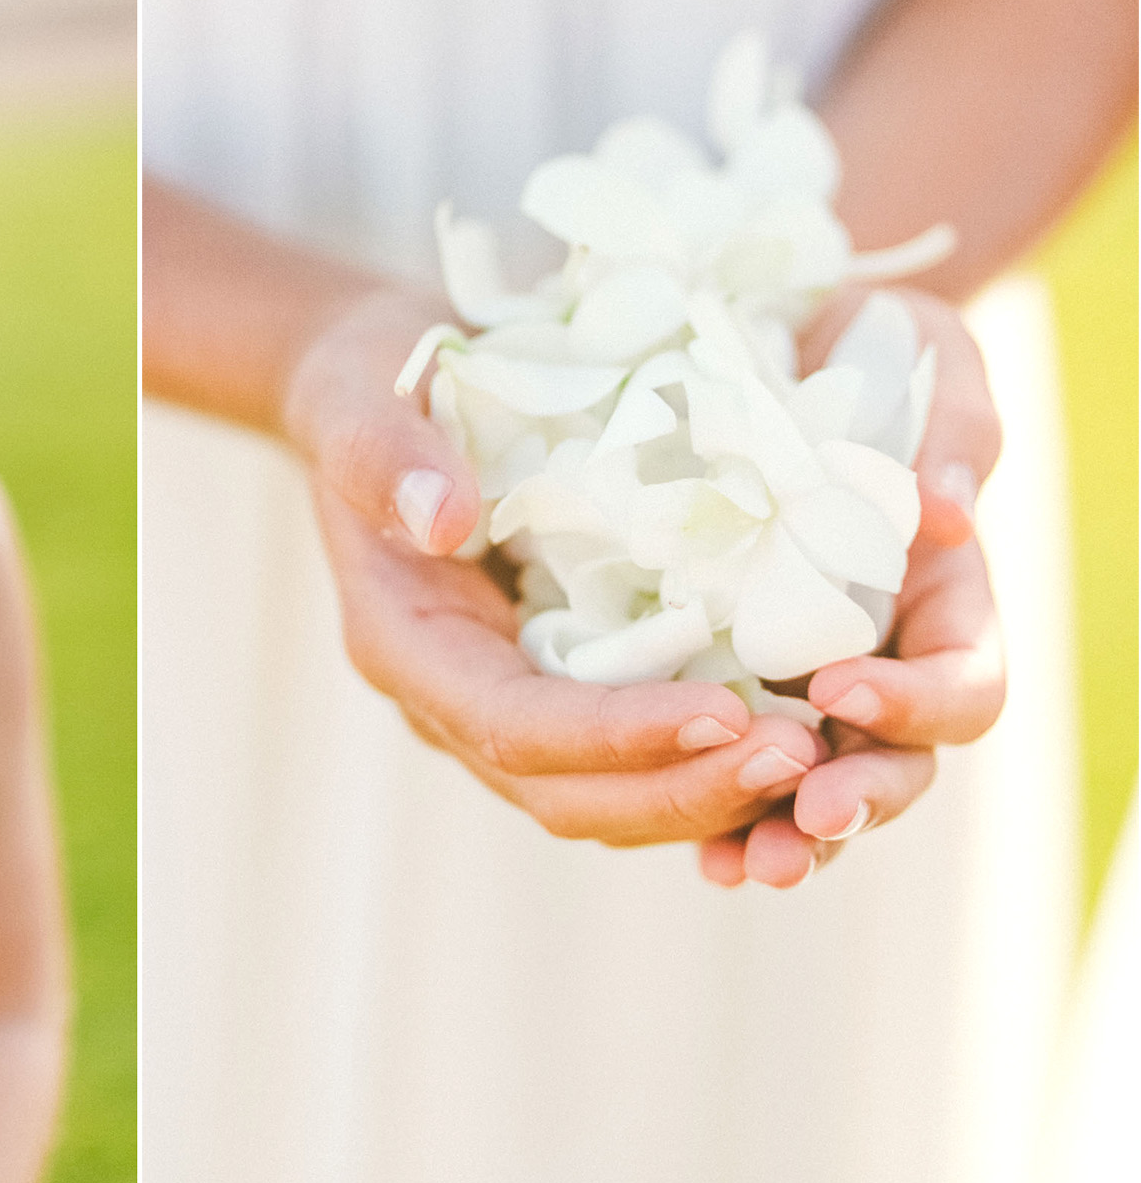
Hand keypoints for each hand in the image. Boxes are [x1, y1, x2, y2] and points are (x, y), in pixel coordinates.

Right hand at [286, 292, 828, 845]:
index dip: (616, 735)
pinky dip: (713, 763)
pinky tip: (803, 735)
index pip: (511, 728)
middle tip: (804, 756)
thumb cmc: (374, 384)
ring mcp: (509, 704)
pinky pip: (639, 759)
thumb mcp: (361, 395)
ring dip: (712, 792)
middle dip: (684, 787)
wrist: (384, 393)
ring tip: (821, 758)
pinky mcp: (564, 687)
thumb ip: (387, 456)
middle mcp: (453, 700)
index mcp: (405, 645)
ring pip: (611, 798)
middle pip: (568, 793)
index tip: (728, 711)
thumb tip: (445, 517)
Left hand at [697, 288, 1007, 886]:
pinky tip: (696, 847)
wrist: (776, 342)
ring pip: (816, 788)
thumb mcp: (926, 356)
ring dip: (785, 834)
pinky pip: (731, 767)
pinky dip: (717, 811)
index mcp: (944, 598)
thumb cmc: (869, 343)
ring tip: (744, 866)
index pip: (963, 684)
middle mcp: (885, 656)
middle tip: (805, 820)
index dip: (918, 701)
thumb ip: (953, 428)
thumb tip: (950, 513)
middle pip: (896, 763)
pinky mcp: (727, 683)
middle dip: (857, 800)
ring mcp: (808, 682)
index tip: (842, 684)